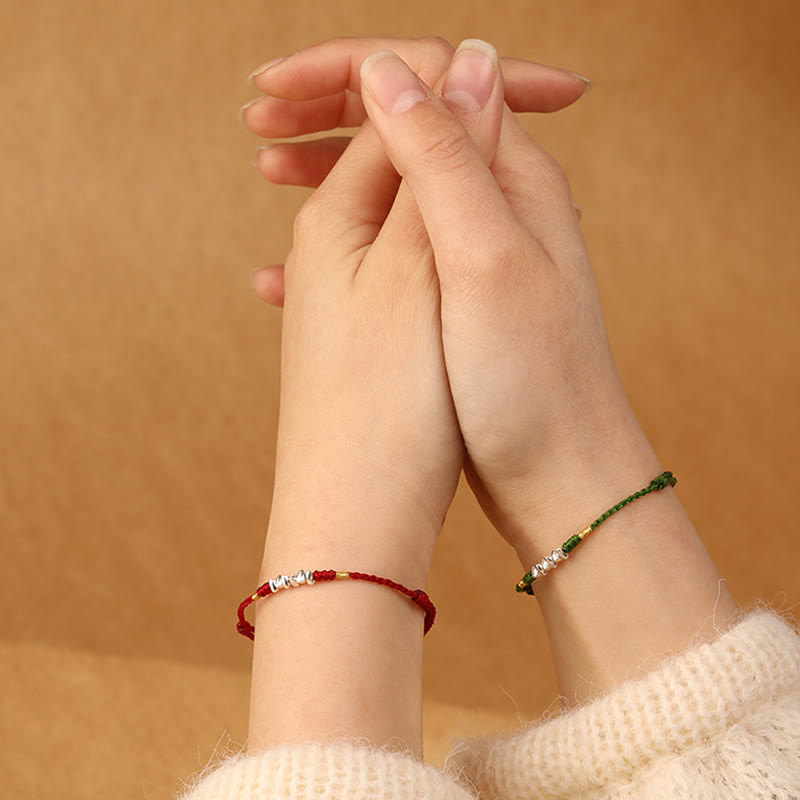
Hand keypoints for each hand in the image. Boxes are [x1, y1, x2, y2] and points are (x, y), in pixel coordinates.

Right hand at [246, 37, 650, 555]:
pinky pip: (388, 247)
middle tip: (258, 118)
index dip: (345, 69)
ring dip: (326, 167)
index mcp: (509, 177)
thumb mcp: (485, 260)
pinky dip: (338, 245)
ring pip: (390, 182)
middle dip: (327, 108)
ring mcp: (472, 251)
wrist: (558, 477)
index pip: (428, 77)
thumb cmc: (531, 382)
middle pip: (404, 122)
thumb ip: (446, 158)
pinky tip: (287, 270)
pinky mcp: (453, 298)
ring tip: (267, 170)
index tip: (273, 85)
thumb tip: (404, 65)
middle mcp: (496, 203)